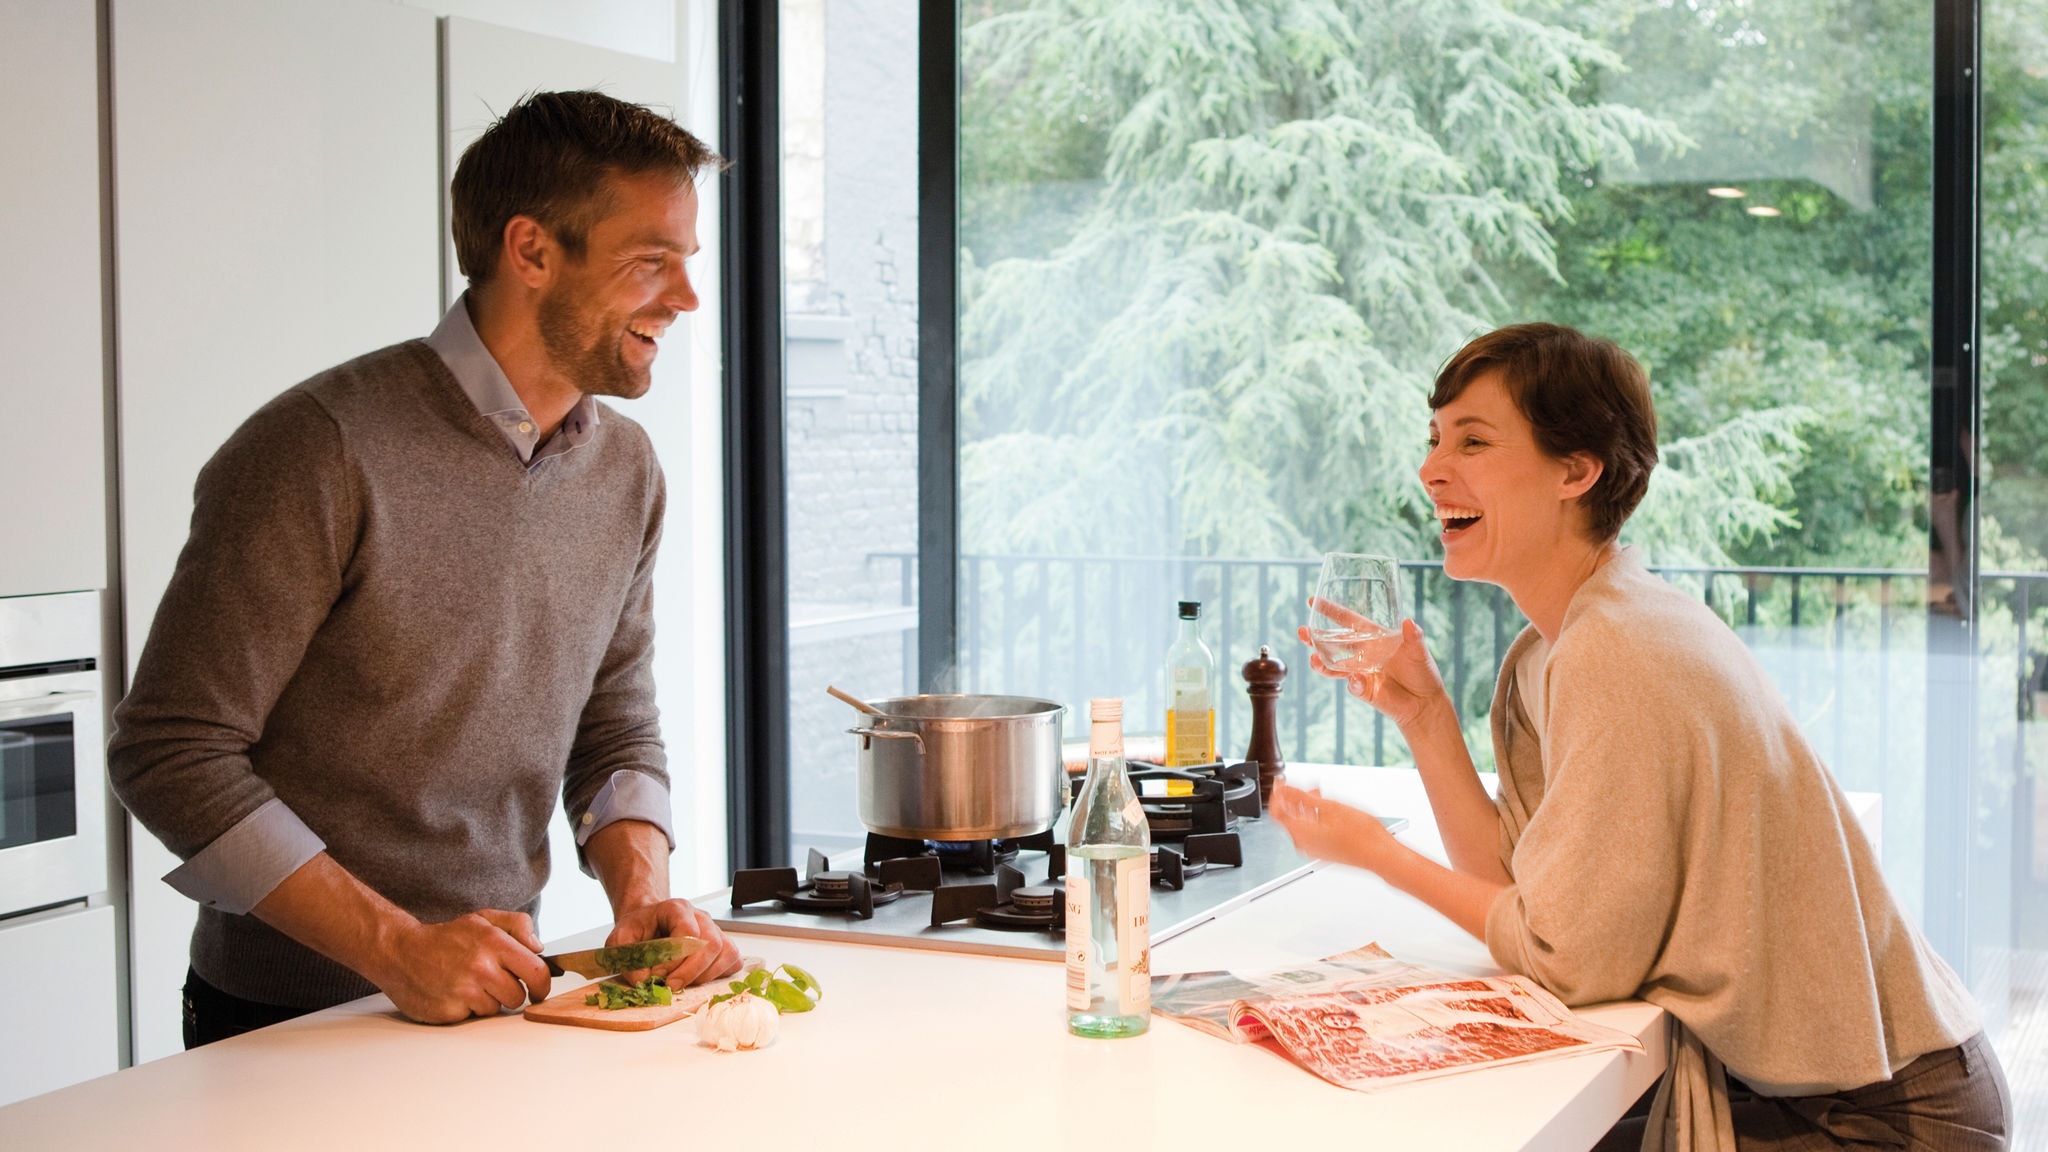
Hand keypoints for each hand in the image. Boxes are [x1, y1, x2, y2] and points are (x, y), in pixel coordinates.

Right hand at [373, 909, 550, 1023]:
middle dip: (509, 991)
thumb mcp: (483, 919)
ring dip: (487, 1000)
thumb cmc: (446, 938)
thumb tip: (538, 947)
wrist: (400, 952)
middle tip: (491, 981)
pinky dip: (466, 1009)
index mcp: (494, 942)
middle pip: (518, 996)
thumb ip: (518, 925)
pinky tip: (453, 993)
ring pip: (496, 1009)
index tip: (538, 989)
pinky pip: (472, 1017)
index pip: (537, 972)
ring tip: (468, 984)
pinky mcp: (449, 1011)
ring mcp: (464, 991)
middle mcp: (481, 967)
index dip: (542, 985)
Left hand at [606, 898, 743, 987]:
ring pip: (725, 953)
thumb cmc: (639, 929)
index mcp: (677, 908)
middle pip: (711, 944)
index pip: (688, 932)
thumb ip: (626, 957)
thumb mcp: (620, 938)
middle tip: (671, 986)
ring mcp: (716, 930)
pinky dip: (719, 975)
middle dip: (691, 972)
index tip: (658, 974)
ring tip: (683, 984)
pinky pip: (733, 960)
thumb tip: (643, 981)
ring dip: (704, 976)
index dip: (675, 958)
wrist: (650, 923)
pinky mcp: (723, 945)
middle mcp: (701, 917)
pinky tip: (699, 979)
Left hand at [1268, 781, 1397, 872]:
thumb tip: (1285, 789)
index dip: (1277, 794)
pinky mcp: (1324, 851)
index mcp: (1301, 834)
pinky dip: (1314, 817)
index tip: (1281, 782)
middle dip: (1294, 798)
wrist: (1381, 855)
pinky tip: (1327, 808)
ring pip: (1301, 824)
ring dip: (1306, 806)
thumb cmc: (1362, 835)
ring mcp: (1314, 850)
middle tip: (1303, 784)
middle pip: (1289, 817)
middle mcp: (1304, 845)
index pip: (1277, 811)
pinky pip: (1311, 832)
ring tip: (1319, 793)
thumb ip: (1303, 797)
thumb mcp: (1330, 807)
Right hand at [1298, 612, 1451, 732]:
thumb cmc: (1422, 672)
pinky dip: (1353, 683)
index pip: (1348, 621)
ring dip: (1322, 663)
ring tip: (1313, 659)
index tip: (1313, 600)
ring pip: (1334, 665)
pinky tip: (1356, 681)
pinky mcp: (1363, 690)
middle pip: (1333, 642)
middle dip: (1315, 638)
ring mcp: (1360, 671)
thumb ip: (1414, 637)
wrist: (1425, 702)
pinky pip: (1353, 685)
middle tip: (1302, 632)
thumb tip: (1408, 622)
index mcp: (1374, 637)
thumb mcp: (1420, 651)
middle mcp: (1363, 652)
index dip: (1331, 611)